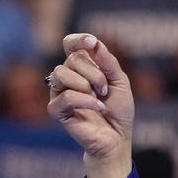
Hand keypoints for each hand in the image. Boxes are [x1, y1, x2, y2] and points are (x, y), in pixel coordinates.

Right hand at [47, 33, 133, 177]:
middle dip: (95, 73)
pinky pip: (66, 96)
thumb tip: (96, 43)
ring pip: (62, 74)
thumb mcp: (120, 82)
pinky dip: (86, 101)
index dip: (78, 40)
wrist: (117, 137)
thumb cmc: (118, 109)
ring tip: (100, 98)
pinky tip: (98, 108)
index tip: (92, 43)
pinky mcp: (57, 110)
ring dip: (87, 84)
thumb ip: (108, 63)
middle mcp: (68, 77)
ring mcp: (59, 93)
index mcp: (82, 67)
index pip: (70, 45)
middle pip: (71, 59)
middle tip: (105, 89)